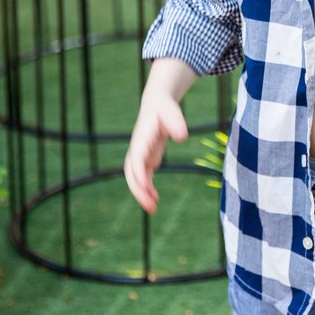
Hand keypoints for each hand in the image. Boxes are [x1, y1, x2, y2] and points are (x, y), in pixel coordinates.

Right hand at [124, 96, 188, 213]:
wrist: (157, 106)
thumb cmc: (165, 109)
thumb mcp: (172, 112)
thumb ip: (177, 123)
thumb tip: (182, 137)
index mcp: (141, 138)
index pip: (136, 158)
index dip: (139, 173)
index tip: (146, 186)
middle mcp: (137, 149)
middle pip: (131, 173)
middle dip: (138, 190)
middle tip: (150, 205)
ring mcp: (140, 156)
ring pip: (135, 178)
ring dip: (141, 194)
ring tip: (153, 209)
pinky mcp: (146, 160)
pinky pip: (143, 178)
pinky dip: (147, 190)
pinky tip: (155, 200)